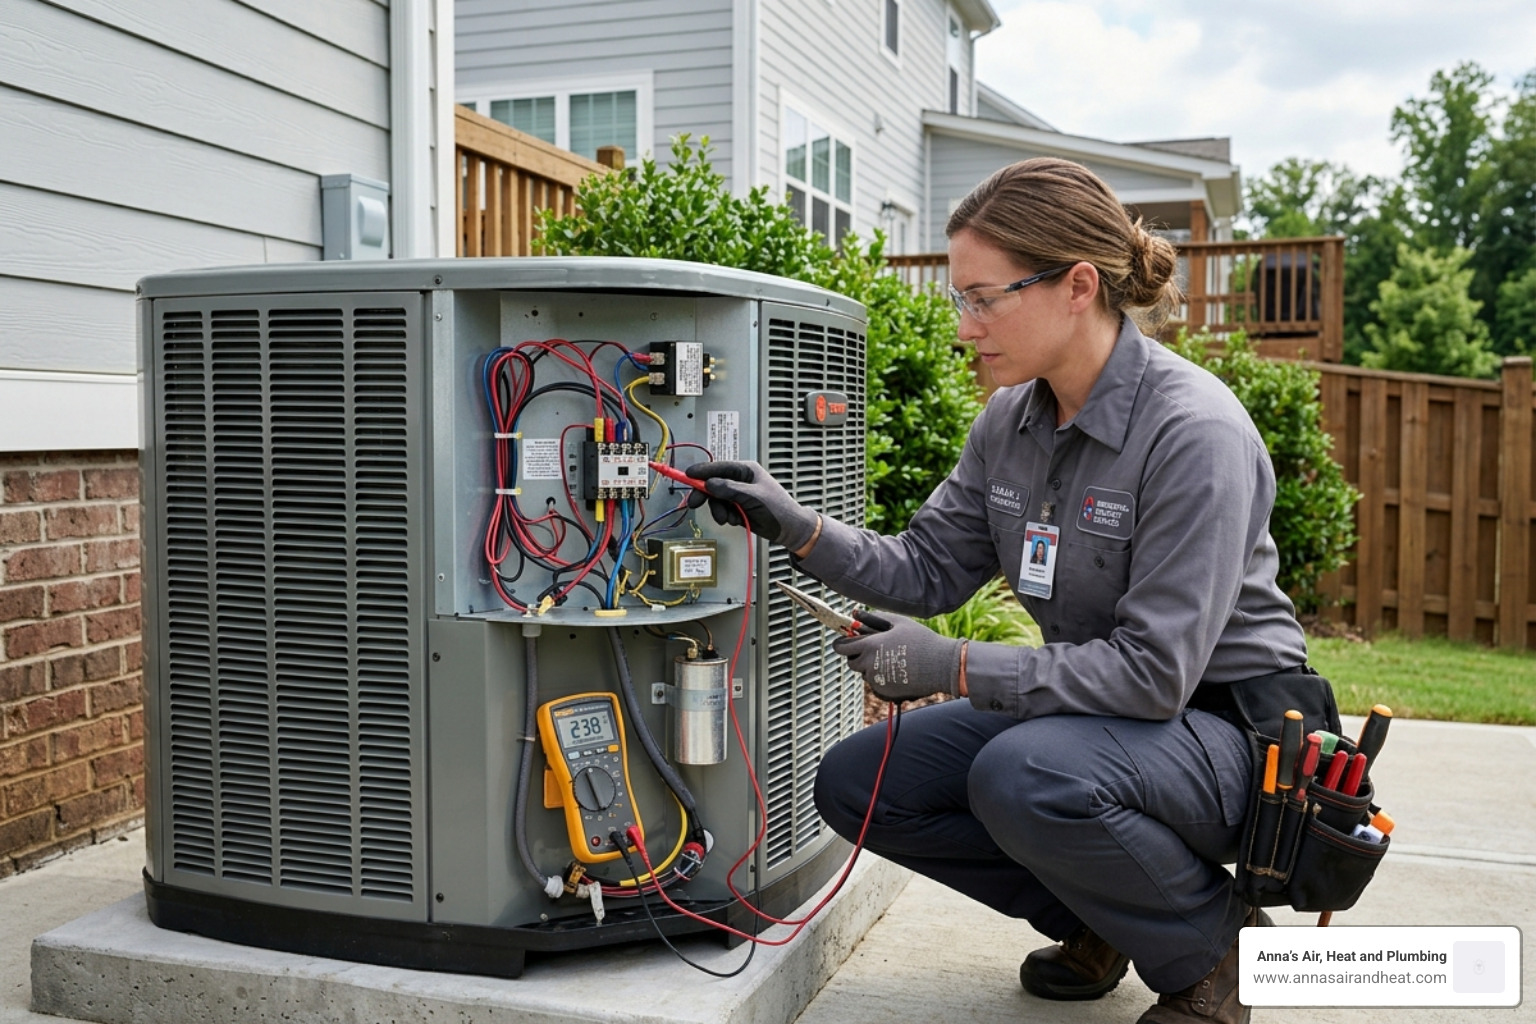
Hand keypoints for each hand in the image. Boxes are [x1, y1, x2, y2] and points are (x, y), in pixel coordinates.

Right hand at [685, 460, 819, 550]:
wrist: (789, 529)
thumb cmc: (778, 508)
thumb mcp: (752, 497)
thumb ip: (729, 489)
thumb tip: (709, 483)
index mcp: (746, 470)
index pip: (719, 467)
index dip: (702, 471)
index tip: (688, 475)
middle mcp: (740, 480)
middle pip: (713, 483)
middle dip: (705, 495)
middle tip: (694, 504)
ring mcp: (738, 494)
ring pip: (716, 499)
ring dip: (718, 510)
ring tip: (728, 518)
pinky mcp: (737, 508)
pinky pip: (722, 510)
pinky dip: (726, 517)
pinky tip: (736, 520)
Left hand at [832, 611, 962, 701]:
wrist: (941, 665)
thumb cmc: (921, 640)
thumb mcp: (899, 622)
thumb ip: (874, 617)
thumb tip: (856, 613)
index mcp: (870, 646)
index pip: (842, 648)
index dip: (841, 644)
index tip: (844, 643)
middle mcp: (869, 664)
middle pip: (851, 663)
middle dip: (857, 656)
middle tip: (873, 650)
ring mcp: (877, 680)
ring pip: (865, 673)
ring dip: (871, 667)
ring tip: (892, 659)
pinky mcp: (885, 691)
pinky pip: (877, 684)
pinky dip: (882, 678)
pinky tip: (899, 670)